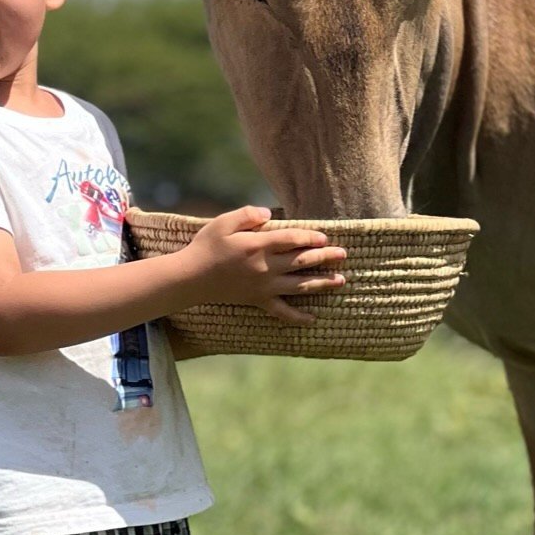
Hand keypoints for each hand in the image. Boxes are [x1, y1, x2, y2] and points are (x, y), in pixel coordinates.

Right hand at [185, 205, 347, 325]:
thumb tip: (269, 215)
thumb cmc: (206, 247)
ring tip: (340, 280)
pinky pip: (282, 312)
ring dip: (321, 283)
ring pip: (299, 285)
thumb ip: (247, 215)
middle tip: (344, 255)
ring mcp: (263, 286)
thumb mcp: (223, 223)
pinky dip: (298, 317)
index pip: (292, 240)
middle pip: (301, 261)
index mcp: (258, 246)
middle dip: (325, 258)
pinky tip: (313, 319)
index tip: (325, 238)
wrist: (191, 278)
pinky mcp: (258, 300)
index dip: (311, 238)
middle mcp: (265, 267)